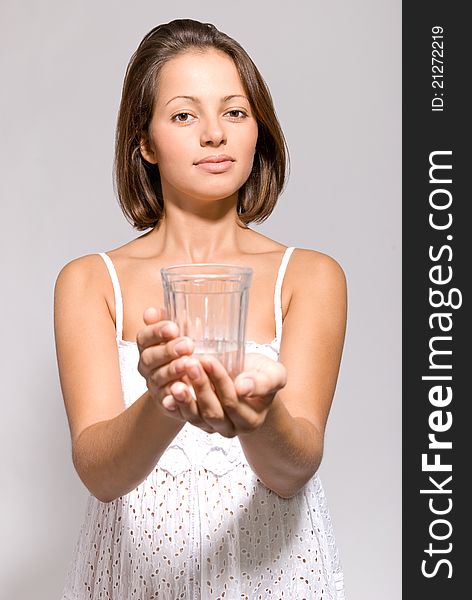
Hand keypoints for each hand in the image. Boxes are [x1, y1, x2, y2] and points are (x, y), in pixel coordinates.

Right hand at [136, 307, 233, 434]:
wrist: (184, 387)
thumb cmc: (183, 353)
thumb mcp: (179, 335)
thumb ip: (170, 321)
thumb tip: (152, 311)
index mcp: (148, 347)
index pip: (144, 337)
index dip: (156, 332)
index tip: (173, 327)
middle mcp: (147, 366)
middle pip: (149, 358)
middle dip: (167, 351)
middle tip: (188, 344)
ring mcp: (154, 385)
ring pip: (158, 379)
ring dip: (172, 371)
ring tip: (189, 364)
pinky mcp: (165, 403)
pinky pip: (166, 402)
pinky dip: (173, 398)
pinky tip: (182, 391)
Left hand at [167, 352, 286, 437]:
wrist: (250, 380)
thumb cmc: (261, 375)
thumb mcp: (272, 374)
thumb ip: (263, 382)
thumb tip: (243, 388)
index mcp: (251, 419)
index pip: (233, 402)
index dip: (219, 381)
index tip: (207, 359)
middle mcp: (232, 428)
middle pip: (213, 412)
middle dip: (201, 387)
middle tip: (189, 364)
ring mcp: (213, 427)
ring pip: (196, 417)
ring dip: (184, 399)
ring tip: (175, 381)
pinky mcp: (198, 421)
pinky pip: (185, 417)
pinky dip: (175, 406)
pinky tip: (167, 394)